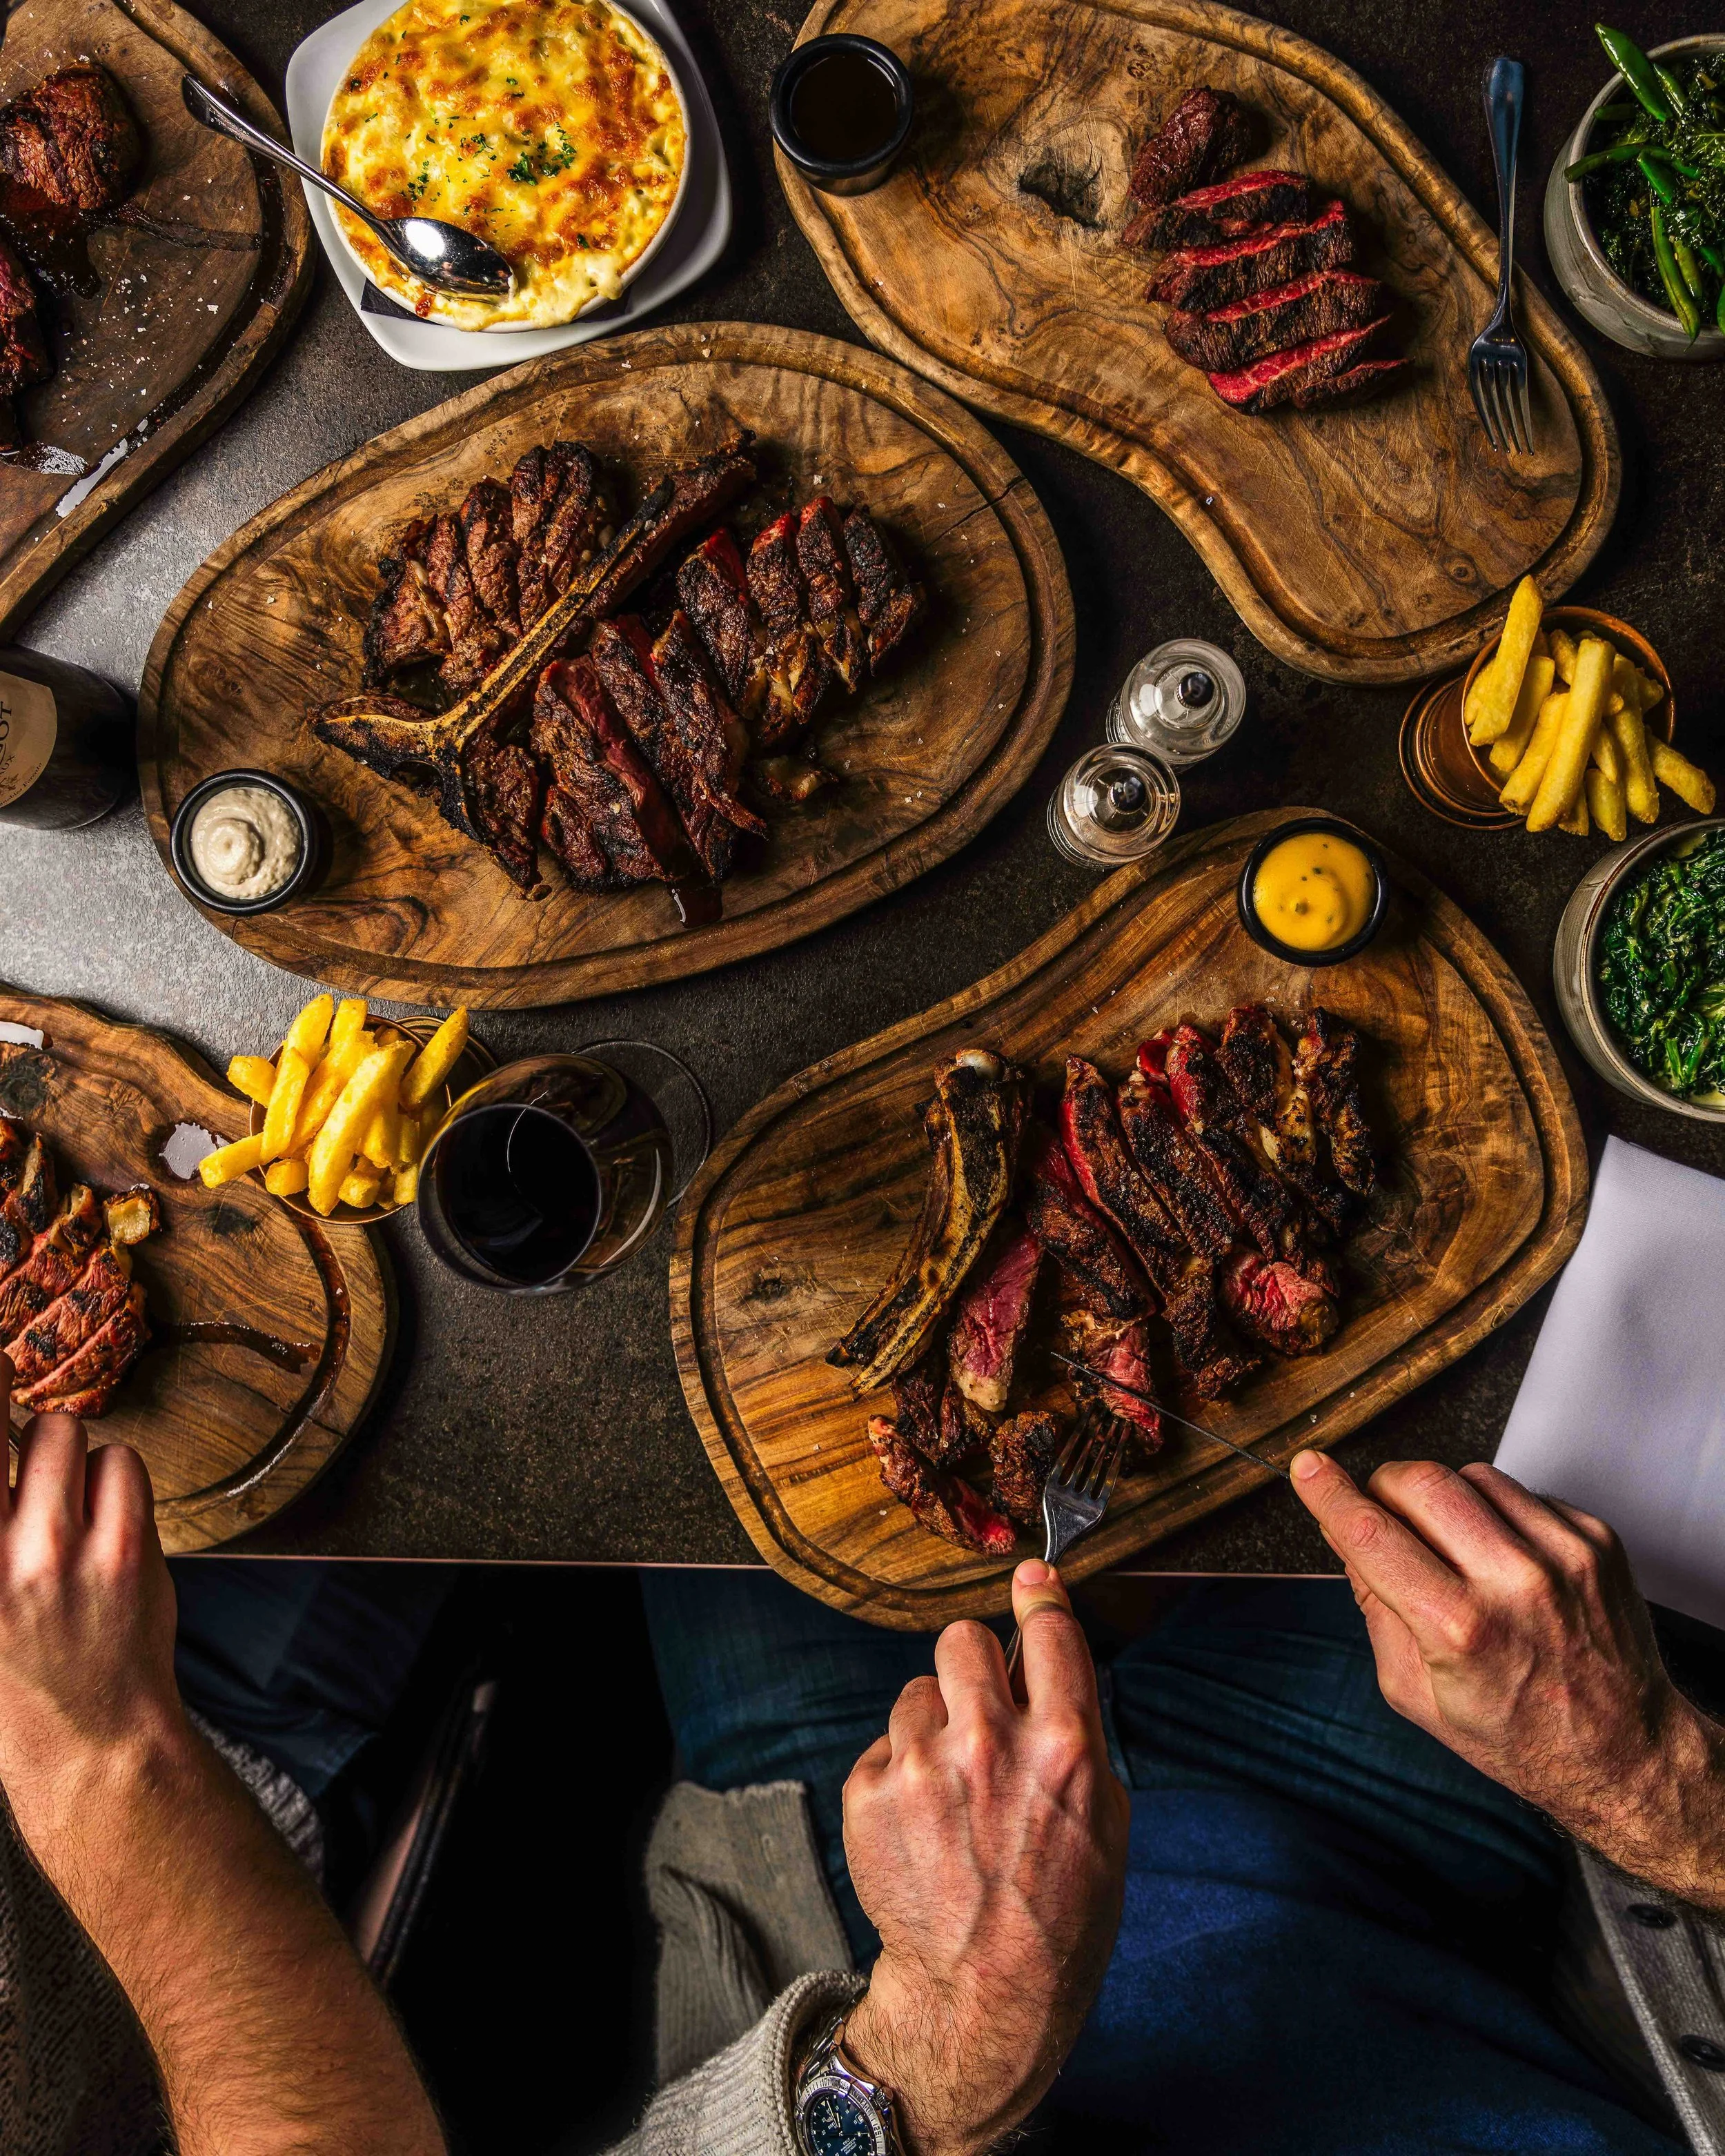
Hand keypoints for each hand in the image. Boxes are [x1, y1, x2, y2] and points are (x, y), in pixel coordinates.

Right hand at [0, 1354, 186, 1840]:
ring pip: (63, 1430)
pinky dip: (113, 1481)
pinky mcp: (125, 1549)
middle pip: (5, 1421)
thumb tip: (6, 1442)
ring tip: (62, 1497)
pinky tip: (105, 1521)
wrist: (90, 1738)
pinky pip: (121, 1462)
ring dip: (64, 1452)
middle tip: (0, 1374)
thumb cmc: (16, 1664)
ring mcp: (58, 1552)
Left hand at [839, 1559, 1128, 2155]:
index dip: (1039, 1596)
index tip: (1031, 1578)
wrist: (982, 1998)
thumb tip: (1052, 1670)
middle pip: (963, 1638)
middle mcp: (990, 1744)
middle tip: (981, 1708)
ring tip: (952, 1791)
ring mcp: (922, 1767)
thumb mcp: (1105, 1823)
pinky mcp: (869, 1793)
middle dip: (973, 1666)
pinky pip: (885, 1745)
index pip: (1050, 1631)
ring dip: (934, 1726)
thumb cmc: (1059, 1917)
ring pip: (918, 1692)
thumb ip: (1078, 1738)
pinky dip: (901, 1772)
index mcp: (1064, 1749)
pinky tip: (922, 1823)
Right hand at [1292, 1449, 1724, 1904]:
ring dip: (1445, 1500)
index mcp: (1460, 1629)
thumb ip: (1374, 1609)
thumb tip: (1345, 1534)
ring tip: (1456, 1550)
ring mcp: (1564, 1554)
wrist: (1627, 1752)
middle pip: (1419, 1480)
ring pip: (1471, 1475)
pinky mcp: (1596, 1538)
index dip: (1329, 1493)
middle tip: (1384, 1515)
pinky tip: (1506, 1561)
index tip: (1308, 1467)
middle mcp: (1516, 1582)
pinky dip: (1498, 1514)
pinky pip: (1522, 1493)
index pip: (1372, 1534)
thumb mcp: (1416, 1694)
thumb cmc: (1518, 1735)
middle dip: (1385, 1488)